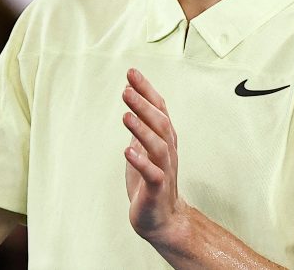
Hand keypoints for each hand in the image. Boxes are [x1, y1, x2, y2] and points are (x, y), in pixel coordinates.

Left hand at [122, 68, 188, 246]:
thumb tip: (131, 94)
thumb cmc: (150, 182)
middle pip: (161, 124)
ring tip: (126, 116)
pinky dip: (141, 162)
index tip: (132, 72)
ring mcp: (164, 171)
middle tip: (126, 90)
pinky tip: (127, 151)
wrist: (162, 220)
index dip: (147, 90)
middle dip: (144, 105)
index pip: (159, 109)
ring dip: (142, 130)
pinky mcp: (157, 191)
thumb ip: (140, 123)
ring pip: (159, 146)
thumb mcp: (144, 147)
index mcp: (165, 139)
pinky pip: (153, 175)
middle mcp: (168, 152)